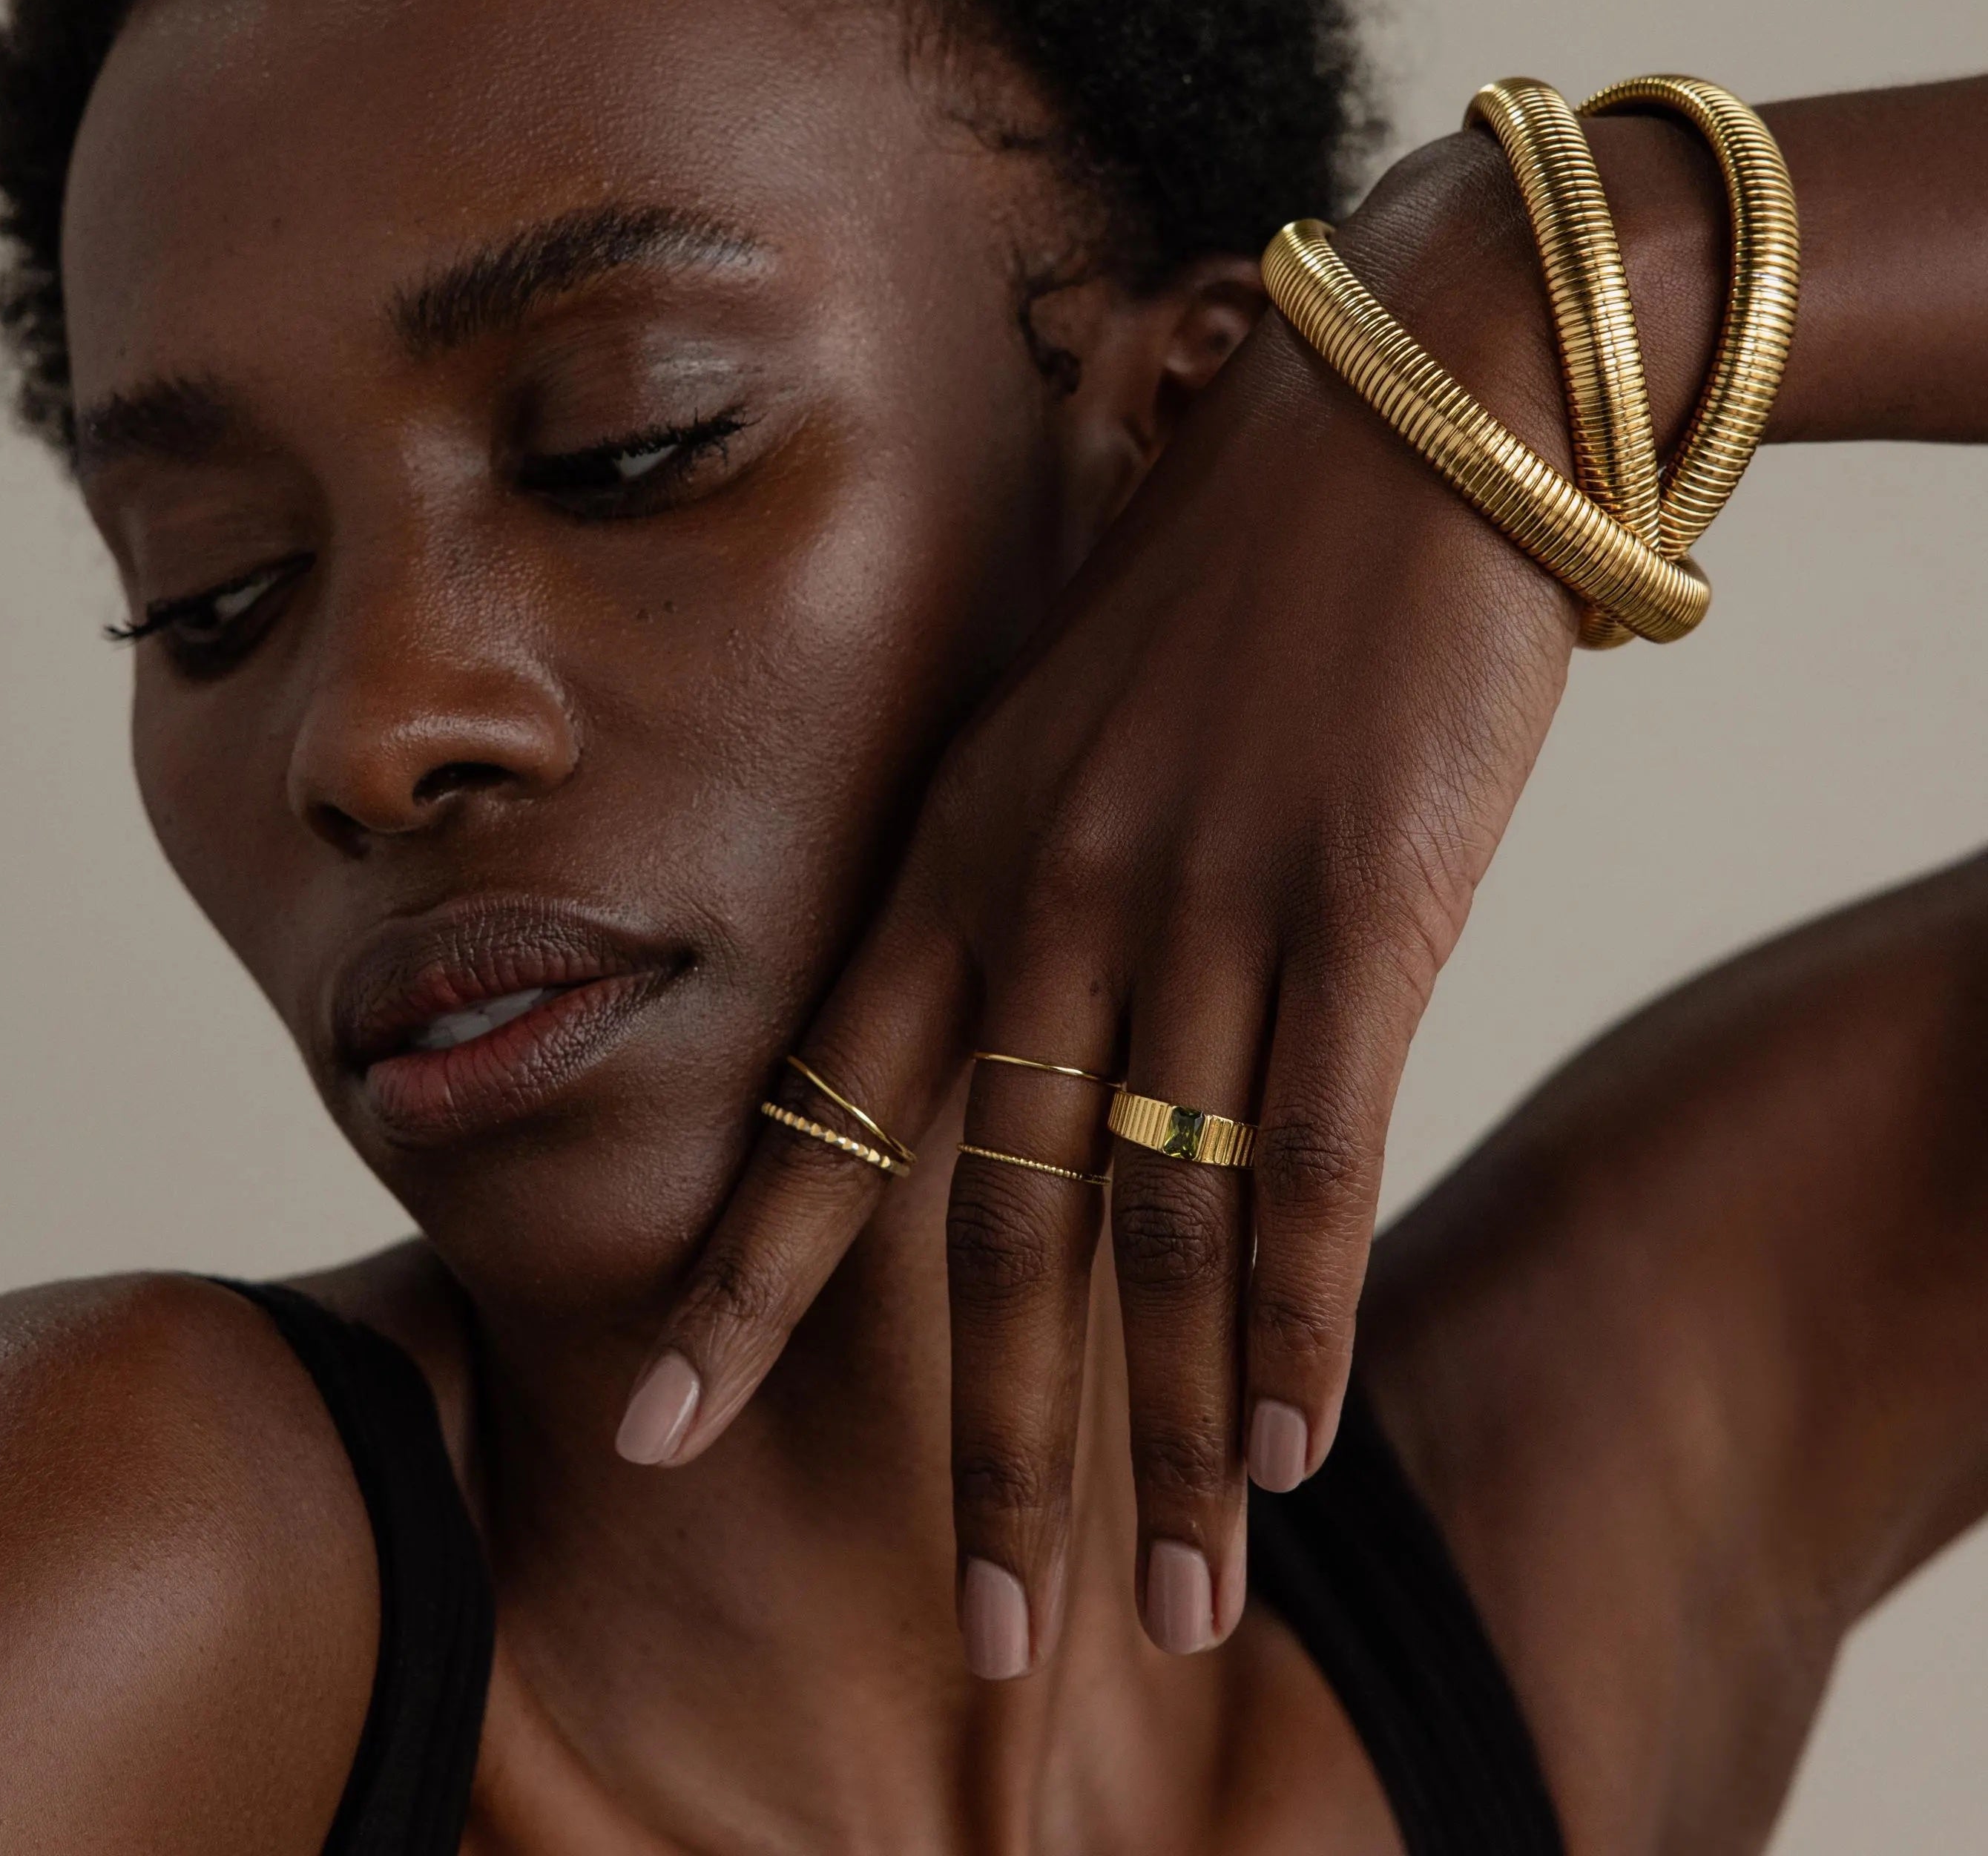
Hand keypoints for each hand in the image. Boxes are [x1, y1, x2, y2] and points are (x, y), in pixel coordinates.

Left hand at [615, 115, 1710, 1667]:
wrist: (1390, 416)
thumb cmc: (1224, 578)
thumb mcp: (1071, 724)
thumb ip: (1026, 884)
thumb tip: (1026, 1042)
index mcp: (959, 856)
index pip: (827, 1112)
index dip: (741, 1284)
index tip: (657, 1428)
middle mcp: (1049, 900)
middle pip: (990, 1227)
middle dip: (977, 1446)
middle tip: (968, 1631)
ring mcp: (1197, 906)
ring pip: (1157, 1233)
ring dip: (1162, 1439)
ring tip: (1181, 1608)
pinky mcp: (1356, 905)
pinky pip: (1307, 1159)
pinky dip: (1294, 1322)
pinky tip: (1287, 1451)